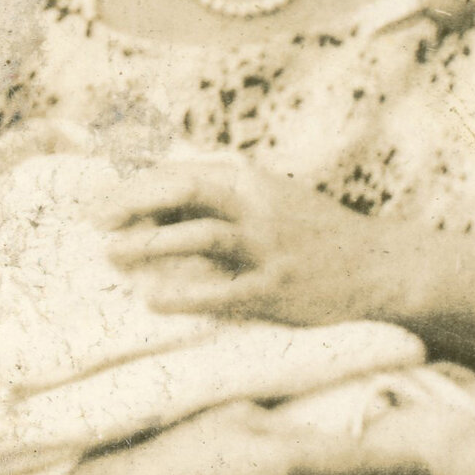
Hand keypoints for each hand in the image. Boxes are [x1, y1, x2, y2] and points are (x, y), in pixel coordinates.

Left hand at [106, 160, 428, 329]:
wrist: (381, 268)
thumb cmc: (316, 236)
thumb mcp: (273, 202)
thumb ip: (224, 200)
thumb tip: (159, 205)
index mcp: (254, 182)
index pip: (184, 173)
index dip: (137, 184)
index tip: (99, 200)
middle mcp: (259, 207)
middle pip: (185, 191)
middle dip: (134, 202)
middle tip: (94, 218)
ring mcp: (269, 248)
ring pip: (201, 236)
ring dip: (151, 244)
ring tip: (111, 253)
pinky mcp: (277, 289)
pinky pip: (223, 292)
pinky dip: (185, 295)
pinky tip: (152, 301)